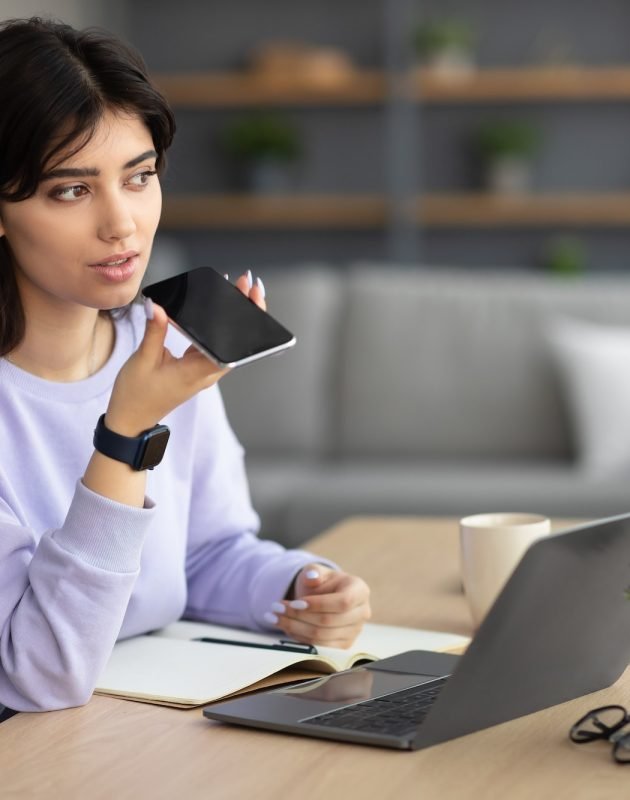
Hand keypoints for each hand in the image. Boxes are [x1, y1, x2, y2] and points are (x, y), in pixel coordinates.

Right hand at [106, 272, 264, 434]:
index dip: (246, 320)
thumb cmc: (136, 396)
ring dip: (232, 317)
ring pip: (226, 342)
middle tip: (247, 283)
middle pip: (235, 341)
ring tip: (236, 289)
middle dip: (244, 311)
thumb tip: (156, 305)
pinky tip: (215, 308)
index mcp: (198, 372)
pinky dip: (217, 326)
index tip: (250, 298)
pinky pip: (212, 345)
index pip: (232, 345)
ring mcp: (202, 371)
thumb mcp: (143, 360)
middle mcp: (206, 373)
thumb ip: (154, 331)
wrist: (130, 420)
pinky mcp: (195, 369)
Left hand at [268, 565, 370, 648]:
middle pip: (329, 622)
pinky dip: (299, 637)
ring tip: (275, 617)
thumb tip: (311, 577)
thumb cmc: (321, 582)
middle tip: (276, 608)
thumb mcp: (316, 572)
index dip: (318, 604)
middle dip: (299, 616)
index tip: (295, 603)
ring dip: (294, 627)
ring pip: (321, 636)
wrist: (323, 596)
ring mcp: (355, 632)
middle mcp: (362, 612)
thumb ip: (313, 572)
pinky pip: (319, 647)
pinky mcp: (344, 646)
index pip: (342, 602)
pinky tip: (285, 627)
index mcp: (360, 590)